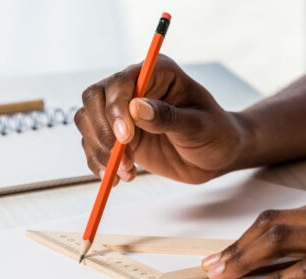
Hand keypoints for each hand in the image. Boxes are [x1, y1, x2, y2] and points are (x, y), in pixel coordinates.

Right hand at [75, 55, 248, 184]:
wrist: (217, 157)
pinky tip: (117, 178)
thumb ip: (169, 117)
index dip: (116, 109)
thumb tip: (136, 108)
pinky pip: (94, 146)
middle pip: (94, 99)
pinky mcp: (118, 137)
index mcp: (157, 73)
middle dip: (101, 131)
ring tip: (126, 172)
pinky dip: (99, 164)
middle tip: (120, 159)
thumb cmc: (216, 134)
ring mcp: (123, 113)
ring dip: (99, 151)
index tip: (126, 137)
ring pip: (88, 123)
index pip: (120, 82)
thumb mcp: (200, 127)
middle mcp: (134, 88)